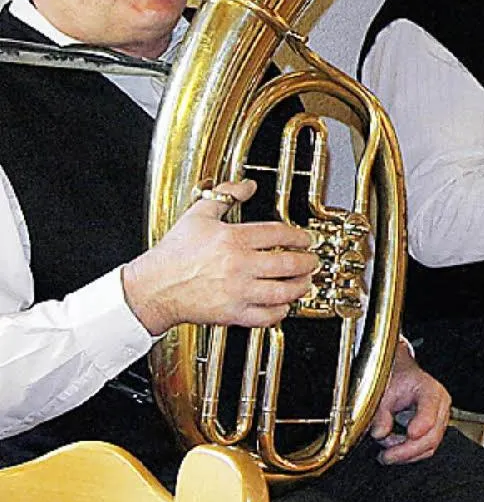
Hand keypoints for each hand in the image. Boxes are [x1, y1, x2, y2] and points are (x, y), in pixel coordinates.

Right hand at [121, 179, 318, 335]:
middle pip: (287, 263)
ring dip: (300, 287)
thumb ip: (225, 195)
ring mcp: (237, 291)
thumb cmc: (174, 254)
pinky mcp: (232, 313)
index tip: (306, 239)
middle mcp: (239, 265)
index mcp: (233, 239)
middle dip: (307, 262)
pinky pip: (266, 316)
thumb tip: (247, 185)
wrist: (153, 288)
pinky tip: (284, 305)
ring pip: (282, 292)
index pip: (278, 234)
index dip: (299, 236)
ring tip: (305, 282)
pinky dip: (281, 312)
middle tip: (312, 260)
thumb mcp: (198, 214)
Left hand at [370, 342, 450, 464]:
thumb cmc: (397, 382)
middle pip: (432, 435)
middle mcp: (440, 407)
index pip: (431, 410)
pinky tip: (394, 451)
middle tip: (387, 456)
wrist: (404, 380)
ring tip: (386, 453)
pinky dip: (409, 454)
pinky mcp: (435, 433)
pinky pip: (425, 449)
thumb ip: (381, 413)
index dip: (422, 424)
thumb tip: (379, 433)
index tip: (410, 434)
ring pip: (430, 446)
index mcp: (431, 390)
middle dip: (408, 450)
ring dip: (406, 454)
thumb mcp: (384, 393)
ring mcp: (440, 421)